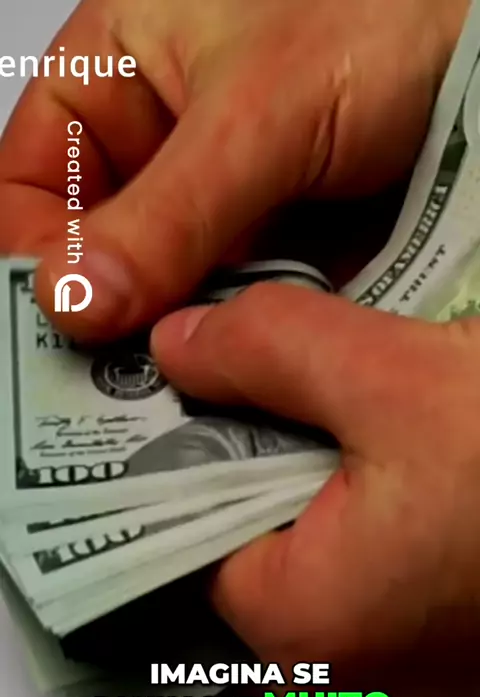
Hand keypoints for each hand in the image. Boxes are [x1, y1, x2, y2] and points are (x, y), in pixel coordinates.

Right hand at [0, 0, 468, 340]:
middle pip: (95, 248)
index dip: (36, 257)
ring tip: (187, 387)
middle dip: (111, 312)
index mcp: (115, 74)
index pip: (28, 183)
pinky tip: (240, 370)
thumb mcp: (259, 110)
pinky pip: (228, 299)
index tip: (68, 327)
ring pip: (163, 284)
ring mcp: (213, 199)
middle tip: (125, 384)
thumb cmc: (378, 11)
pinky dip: (232, 336)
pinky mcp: (269, 240)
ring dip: (175, 333)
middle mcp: (155, 143)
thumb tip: (74, 299)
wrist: (476, 41)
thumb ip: (167, 211)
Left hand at [151, 284, 479, 696]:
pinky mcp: (456, 662)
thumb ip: (268, 352)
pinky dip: (381, 519)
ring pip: (325, 564)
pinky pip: (383, 585)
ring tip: (360, 418)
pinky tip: (411, 465)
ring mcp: (411, 685)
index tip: (198, 392)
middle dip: (267, 461)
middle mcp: (352, 686)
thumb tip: (182, 348)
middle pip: (258, 549)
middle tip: (289, 389)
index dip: (192, 452)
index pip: (192, 535)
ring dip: (331, 483)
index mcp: (309, 632)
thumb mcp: (394, 377)